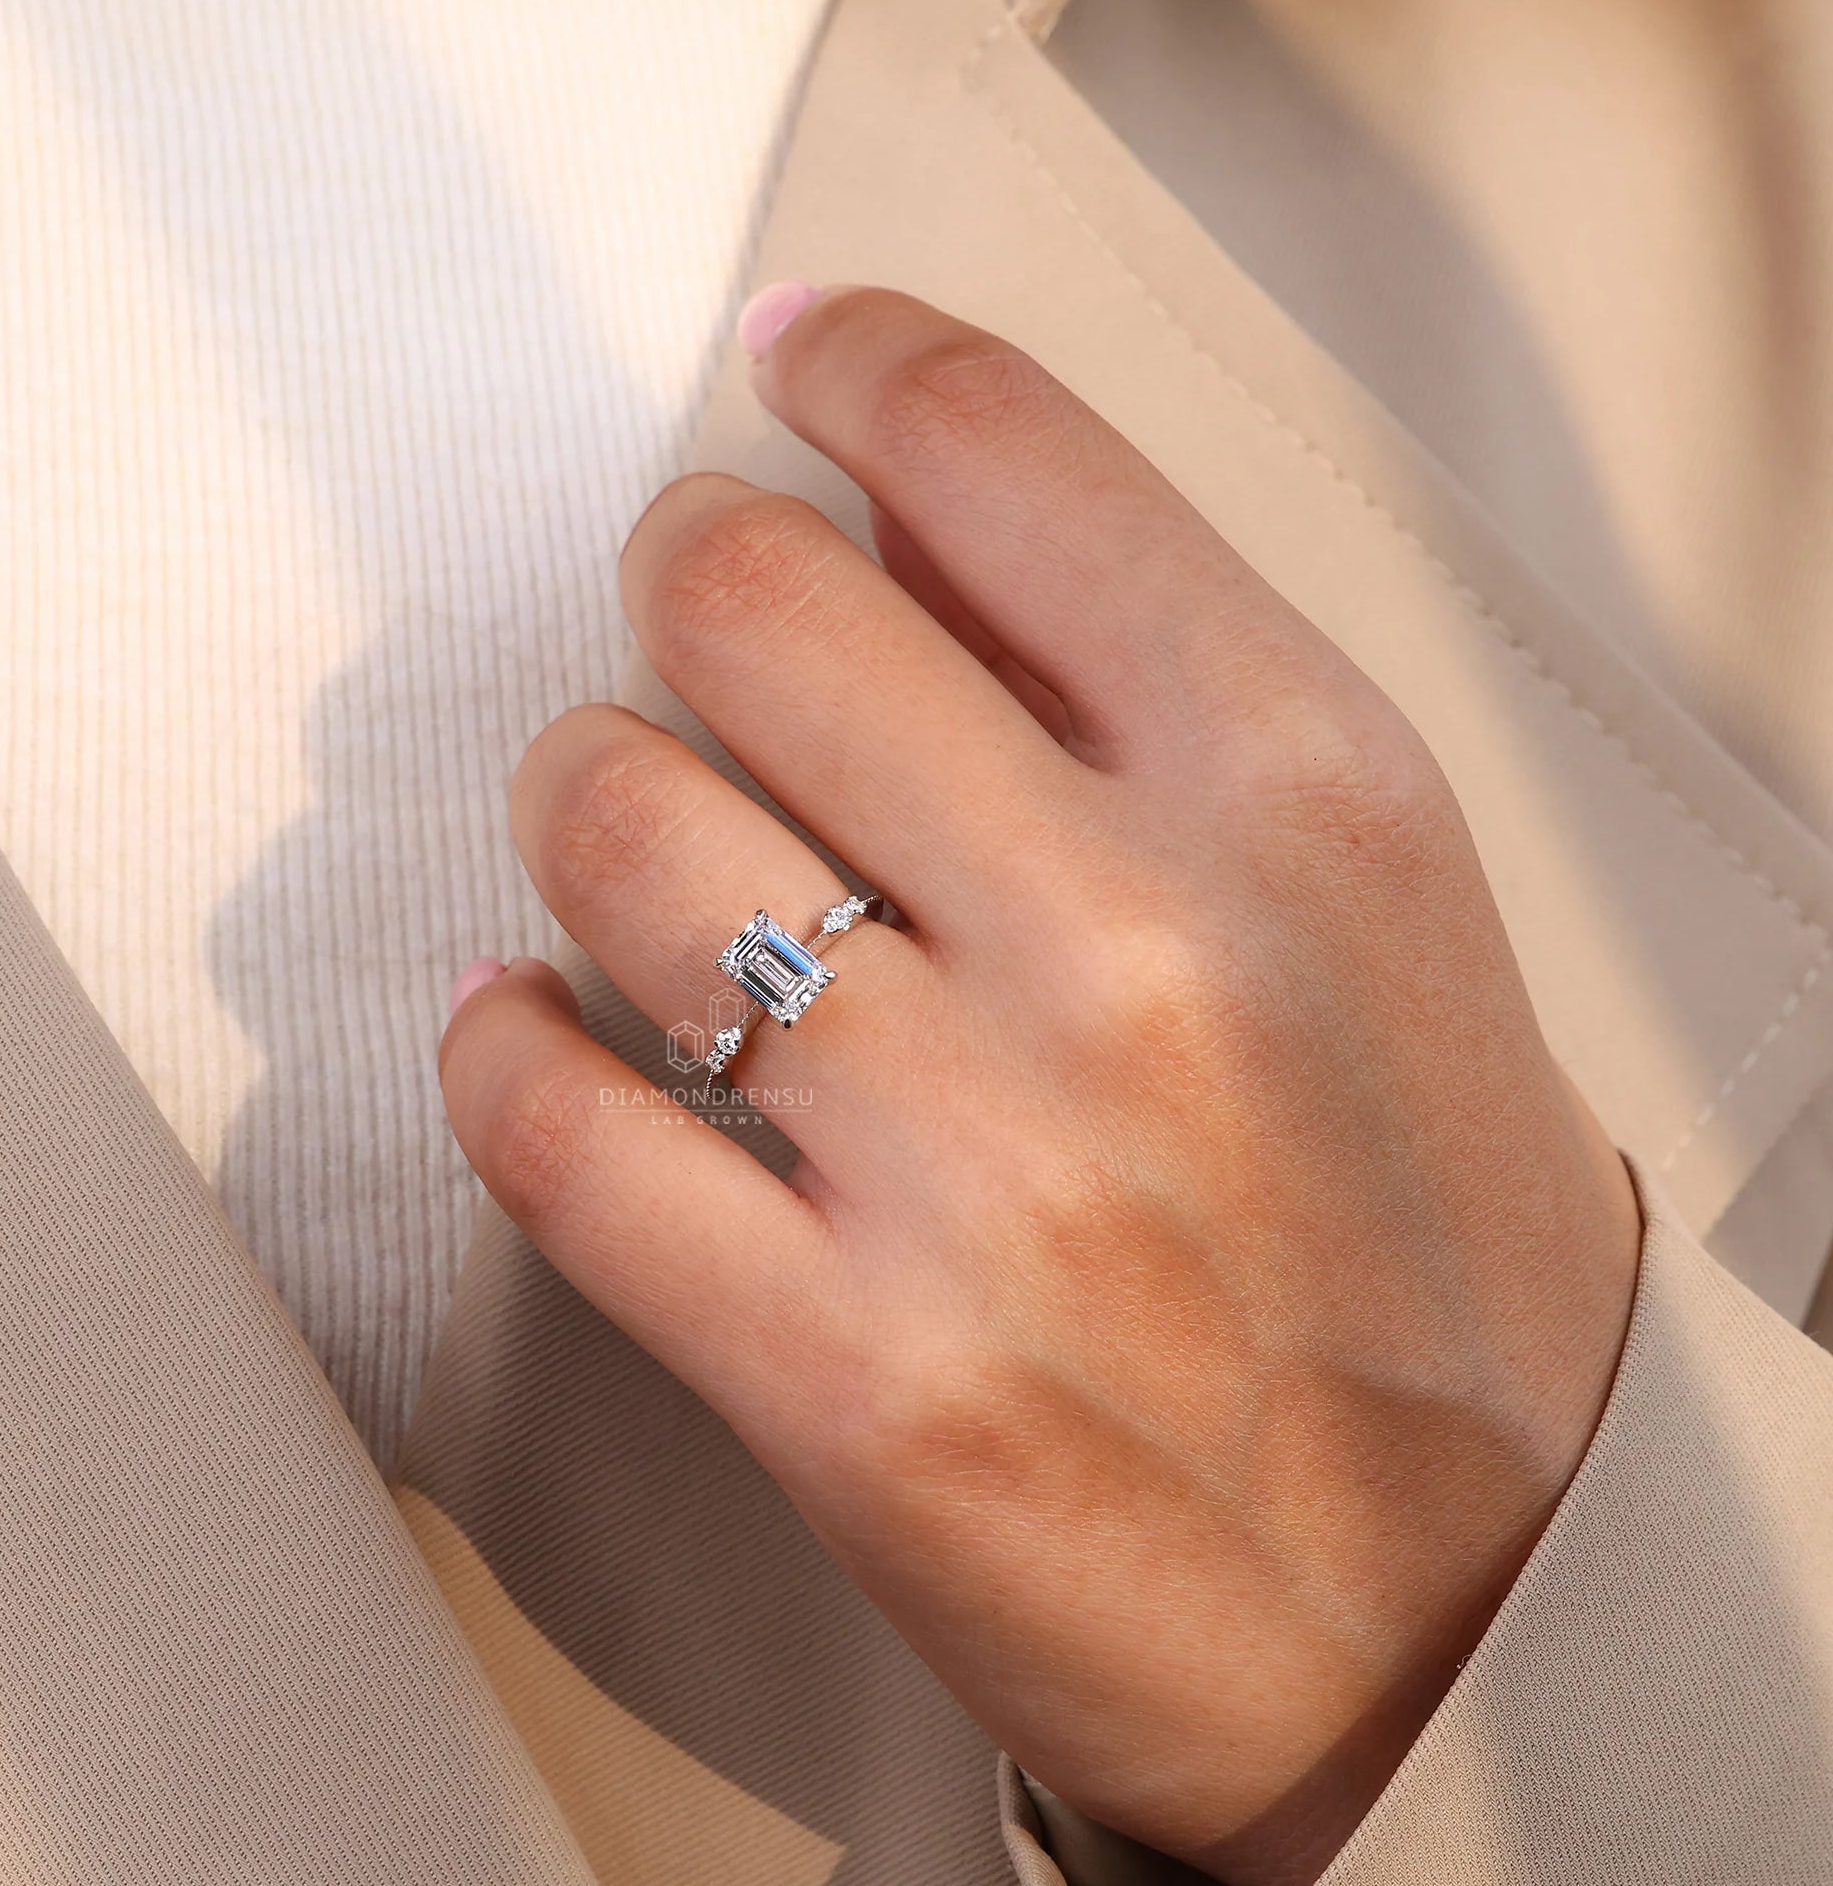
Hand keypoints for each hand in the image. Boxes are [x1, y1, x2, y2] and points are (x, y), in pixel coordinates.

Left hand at [437, 287, 1639, 1883]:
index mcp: (1302, 794)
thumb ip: (1150, 681)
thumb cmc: (1423, 1237)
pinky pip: (549, 1122)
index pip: (1006, 446)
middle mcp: (1139, 951)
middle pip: (750, 600)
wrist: (1464, 1602)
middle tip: (688, 607)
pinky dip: (496, 1047)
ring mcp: (981, 1173)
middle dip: (682, 567)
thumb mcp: (1369, 903)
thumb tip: (905, 511)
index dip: (856, 358)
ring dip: (579, 791)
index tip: (792, 360)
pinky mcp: (847, 1375)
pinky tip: (523, 1023)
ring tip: (620, 822)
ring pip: (614, 828)